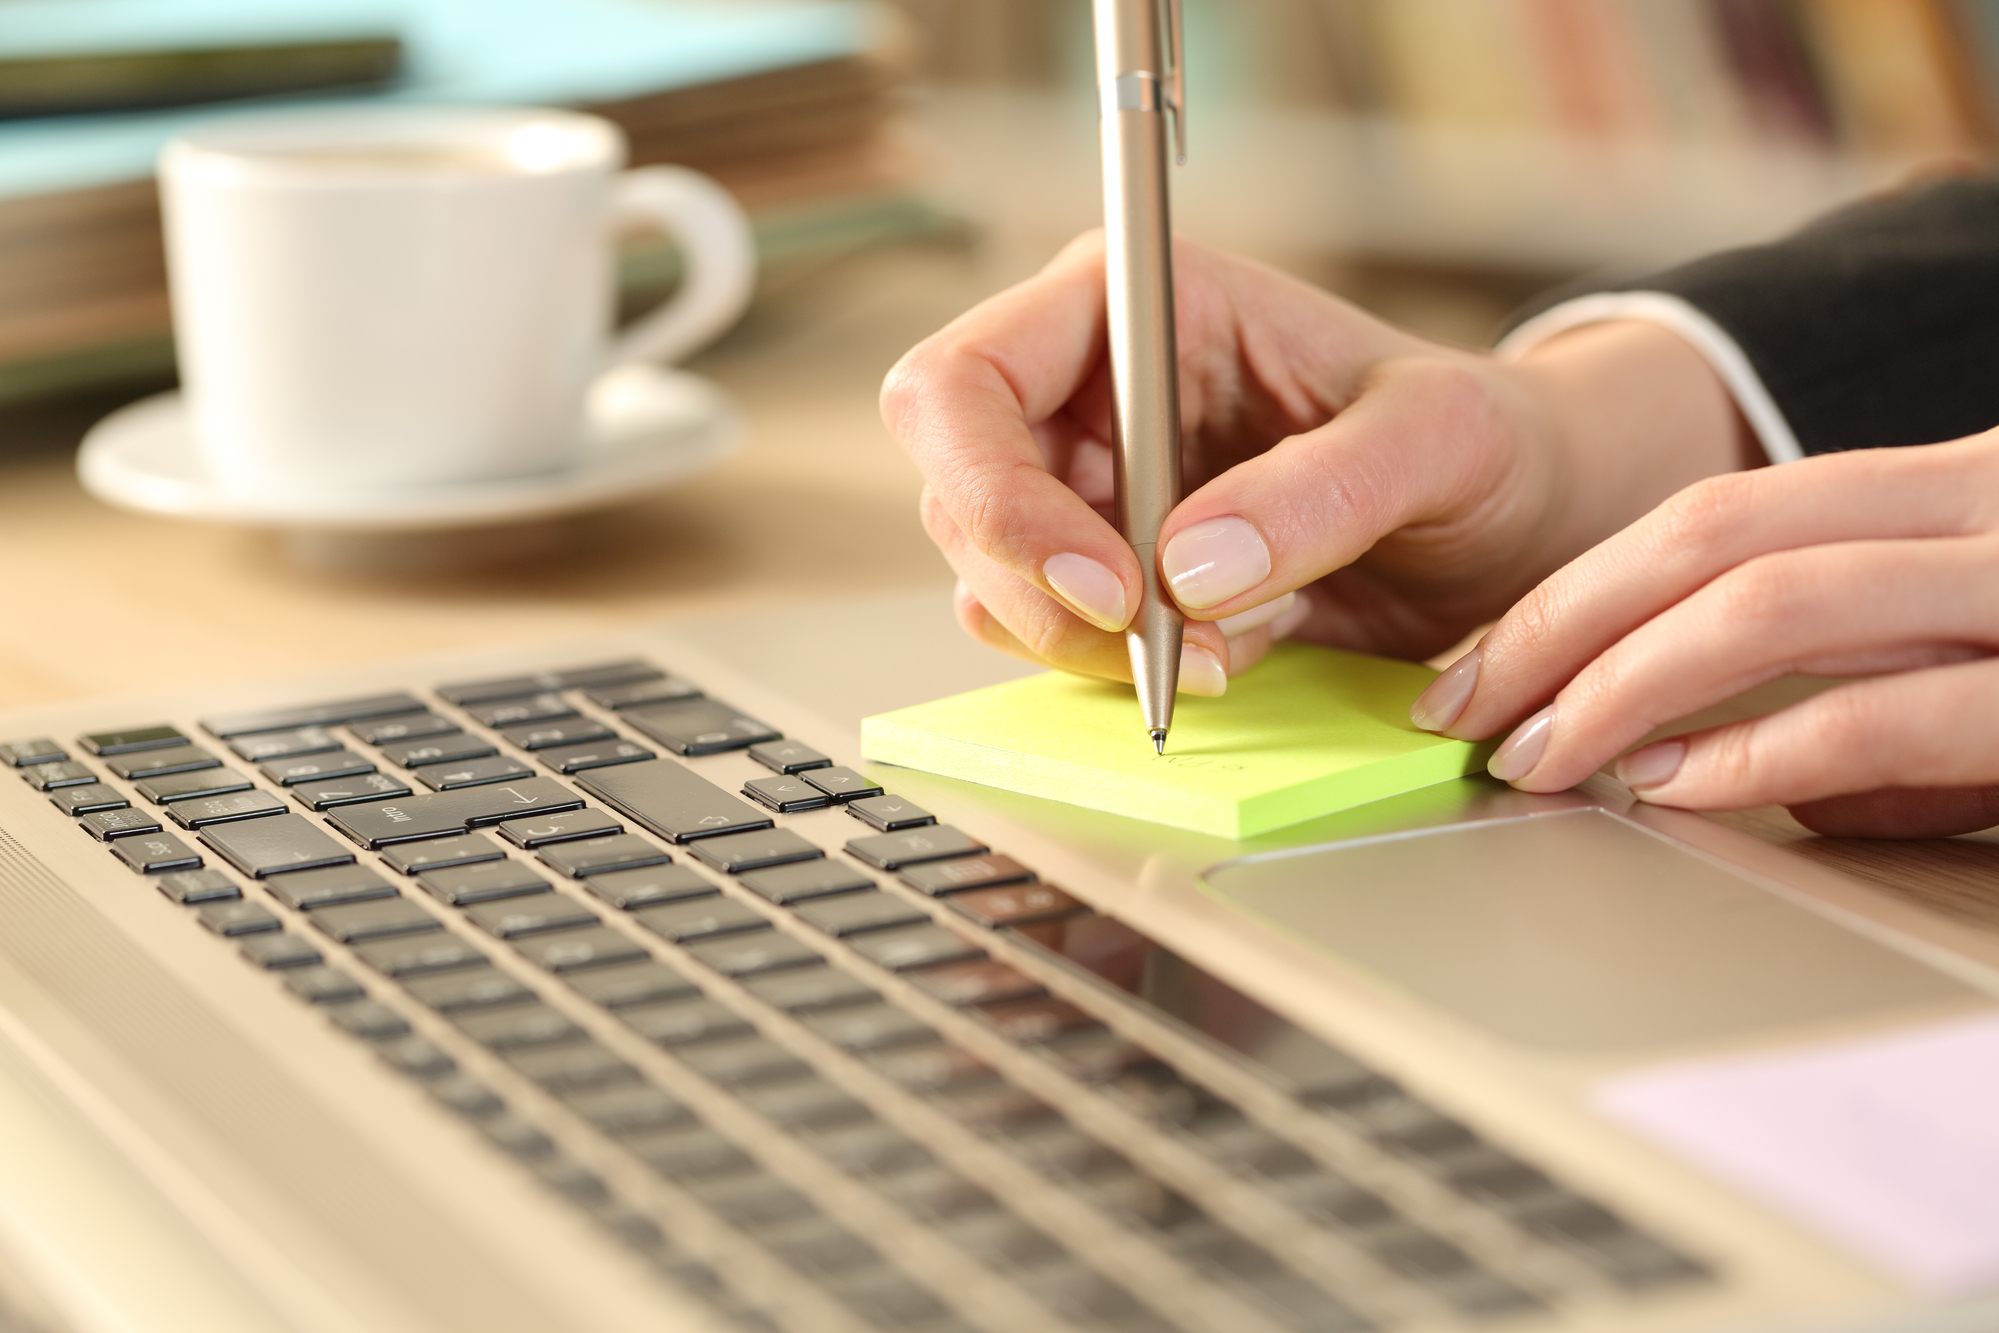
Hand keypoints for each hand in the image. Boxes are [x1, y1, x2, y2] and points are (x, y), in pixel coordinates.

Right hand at [882, 232, 1749, 691]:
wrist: (1519, 522)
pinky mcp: (1111, 574)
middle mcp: (1085, 394)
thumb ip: (1323, 491)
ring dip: (1084, 647)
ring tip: (1225, 661)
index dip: (1000, 492)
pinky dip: (1115, 673)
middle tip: (1165, 658)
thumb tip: (1185, 572)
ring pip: (993, 582)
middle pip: (961, 497)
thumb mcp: (1439, 440)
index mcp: (1135, 308)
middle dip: (1045, 594)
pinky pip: (1052, 637)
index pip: (966, 384)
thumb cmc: (1485, 441)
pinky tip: (1225, 662)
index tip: (1116, 588)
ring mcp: (1088, 490)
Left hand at [1415, 430, 1998, 836]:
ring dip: (1622, 688)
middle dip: (1558, 628)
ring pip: (1772, 606)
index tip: (1478, 669)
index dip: (1575, 592)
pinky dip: (1753, 755)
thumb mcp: (1988, 644)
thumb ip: (1874, 674)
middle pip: (1713, 538)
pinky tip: (1672, 788)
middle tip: (1465, 713)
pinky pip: (1878, 721)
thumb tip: (1735, 765)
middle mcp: (1988, 507)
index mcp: (1957, 487)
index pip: (1719, 517)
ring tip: (1539, 756)